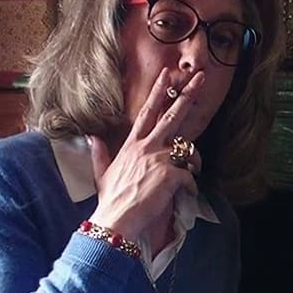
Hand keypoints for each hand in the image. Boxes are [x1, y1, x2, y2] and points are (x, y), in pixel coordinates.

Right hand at [89, 68, 203, 240]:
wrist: (116, 218)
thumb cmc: (111, 199)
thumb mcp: (101, 173)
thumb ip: (99, 153)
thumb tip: (91, 137)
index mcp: (132, 144)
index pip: (147, 112)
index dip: (159, 92)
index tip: (168, 74)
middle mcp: (147, 147)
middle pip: (172, 116)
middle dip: (188, 95)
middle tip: (201, 77)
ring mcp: (159, 159)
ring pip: (189, 150)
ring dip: (194, 162)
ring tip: (190, 174)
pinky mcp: (170, 175)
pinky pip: (190, 176)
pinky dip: (191, 186)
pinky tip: (185, 194)